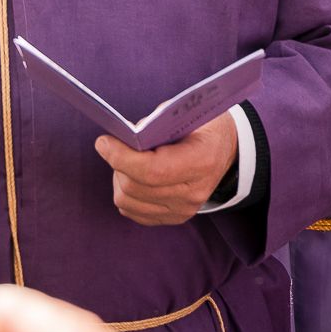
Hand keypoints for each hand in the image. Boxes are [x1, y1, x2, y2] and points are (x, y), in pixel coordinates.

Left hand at [97, 113, 240, 226]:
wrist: (227, 149)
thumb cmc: (202, 126)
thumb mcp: (183, 113)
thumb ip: (152, 126)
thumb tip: (123, 139)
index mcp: (202, 161)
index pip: (152, 170)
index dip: (121, 157)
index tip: (103, 142)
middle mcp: (195, 192)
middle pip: (135, 186)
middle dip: (117, 164)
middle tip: (114, 146)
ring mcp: (185, 209)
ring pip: (127, 201)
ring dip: (119, 178)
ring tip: (126, 162)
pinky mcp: (174, 218)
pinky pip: (132, 211)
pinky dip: (125, 193)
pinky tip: (133, 177)